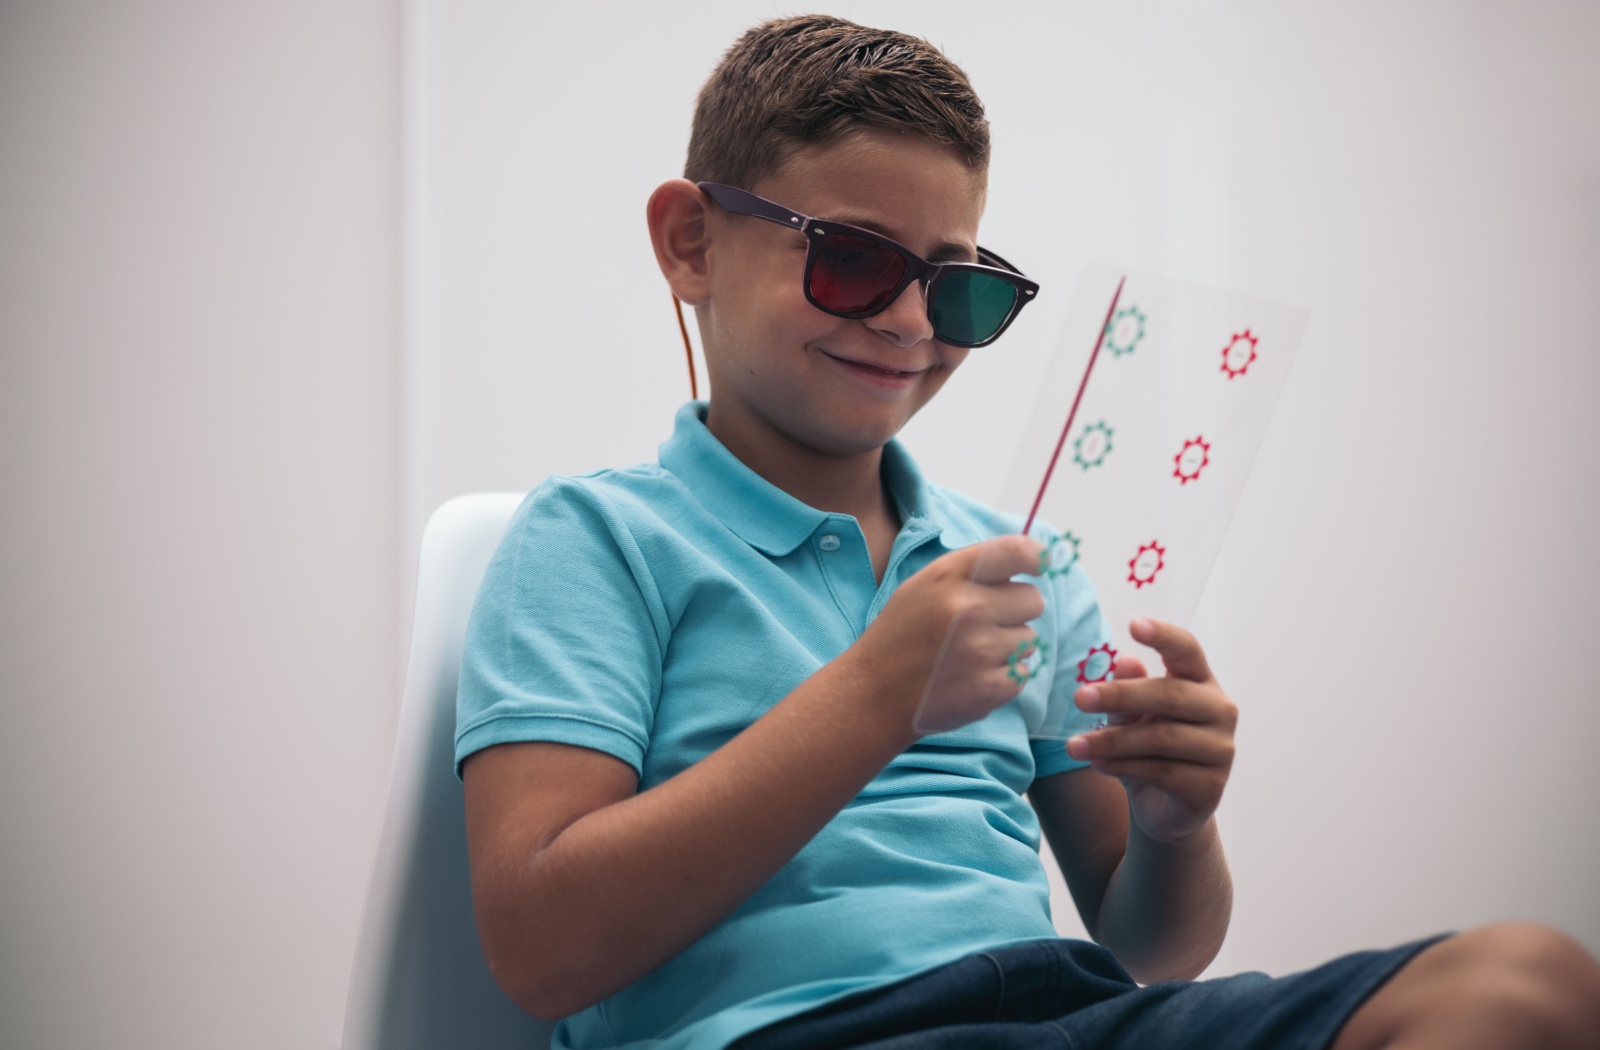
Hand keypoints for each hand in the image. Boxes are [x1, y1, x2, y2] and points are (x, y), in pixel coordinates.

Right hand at [857, 535, 1046, 736]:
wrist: (874, 694)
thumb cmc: (902, 634)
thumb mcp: (924, 585)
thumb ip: (973, 570)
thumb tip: (1030, 559)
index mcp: (950, 576)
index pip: (1016, 551)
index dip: (1035, 557)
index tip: (1037, 566)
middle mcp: (969, 608)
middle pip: (1033, 599)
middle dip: (1015, 611)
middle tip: (984, 624)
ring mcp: (980, 650)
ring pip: (1030, 639)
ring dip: (1008, 647)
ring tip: (970, 654)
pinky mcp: (989, 688)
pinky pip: (1022, 673)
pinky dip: (1004, 677)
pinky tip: (972, 677)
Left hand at [1065, 619, 1236, 842]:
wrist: (1164, 807)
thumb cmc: (1148, 747)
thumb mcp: (1132, 716)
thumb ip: (1129, 692)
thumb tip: (1122, 660)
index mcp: (1202, 682)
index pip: (1188, 650)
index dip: (1164, 636)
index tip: (1133, 624)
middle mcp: (1220, 711)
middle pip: (1169, 696)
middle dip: (1120, 696)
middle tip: (1079, 698)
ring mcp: (1220, 751)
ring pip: (1161, 739)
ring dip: (1111, 741)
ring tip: (1074, 745)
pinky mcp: (1210, 787)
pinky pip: (1161, 772)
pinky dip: (1123, 766)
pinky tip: (1097, 764)